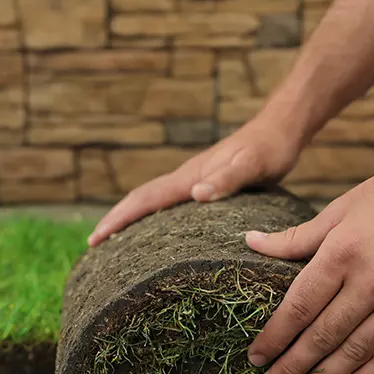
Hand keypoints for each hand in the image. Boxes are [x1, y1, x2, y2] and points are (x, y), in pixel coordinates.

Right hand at [88, 111, 300, 246]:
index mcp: (190, 177)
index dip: (118, 218)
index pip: (145, 199)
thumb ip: (227, 179)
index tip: (95, 238)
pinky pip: (169, 204)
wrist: (281, 128)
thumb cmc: (269, 149)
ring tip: (114, 241)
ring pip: (152, 201)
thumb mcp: (253, 166)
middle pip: (141, 200)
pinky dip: (153, 216)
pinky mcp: (204, 184)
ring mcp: (193, 180)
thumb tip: (196, 195)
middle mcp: (186, 178)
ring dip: (130, 218)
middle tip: (93, 244)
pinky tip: (157, 230)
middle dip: (115, 220)